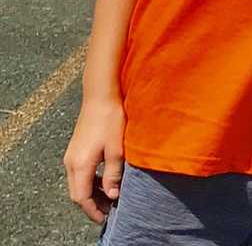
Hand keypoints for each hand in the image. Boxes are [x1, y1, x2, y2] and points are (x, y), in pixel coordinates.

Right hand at [63, 97, 124, 223]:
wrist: (100, 97)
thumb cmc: (111, 120)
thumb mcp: (117, 150)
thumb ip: (114, 174)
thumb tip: (113, 195)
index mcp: (80, 165)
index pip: (81, 197)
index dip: (92, 210)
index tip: (105, 218)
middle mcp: (71, 162)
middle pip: (77, 192)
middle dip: (92, 204)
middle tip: (109, 211)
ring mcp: (71, 155)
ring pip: (78, 183)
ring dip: (92, 193)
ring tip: (110, 197)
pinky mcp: (76, 149)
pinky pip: (80, 173)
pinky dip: (91, 181)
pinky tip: (106, 180)